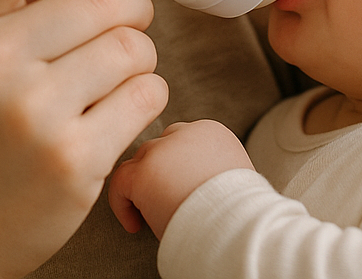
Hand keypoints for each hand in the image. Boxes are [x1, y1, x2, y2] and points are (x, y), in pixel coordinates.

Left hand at [108, 119, 254, 239]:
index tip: (180, 193)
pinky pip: (121, 182)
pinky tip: (135, 225)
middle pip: (160, 148)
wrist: (239, 227)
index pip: (182, 140)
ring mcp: (164, 149)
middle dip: (159, 175)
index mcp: (212, 133)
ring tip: (153, 216)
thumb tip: (196, 184)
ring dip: (144, 188)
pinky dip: (123, 205)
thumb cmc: (240, 215)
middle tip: (165, 204)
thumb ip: (213, 169)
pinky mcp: (145, 171)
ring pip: (140, 162)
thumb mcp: (234, 179)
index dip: (177, 168)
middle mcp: (187, 133)